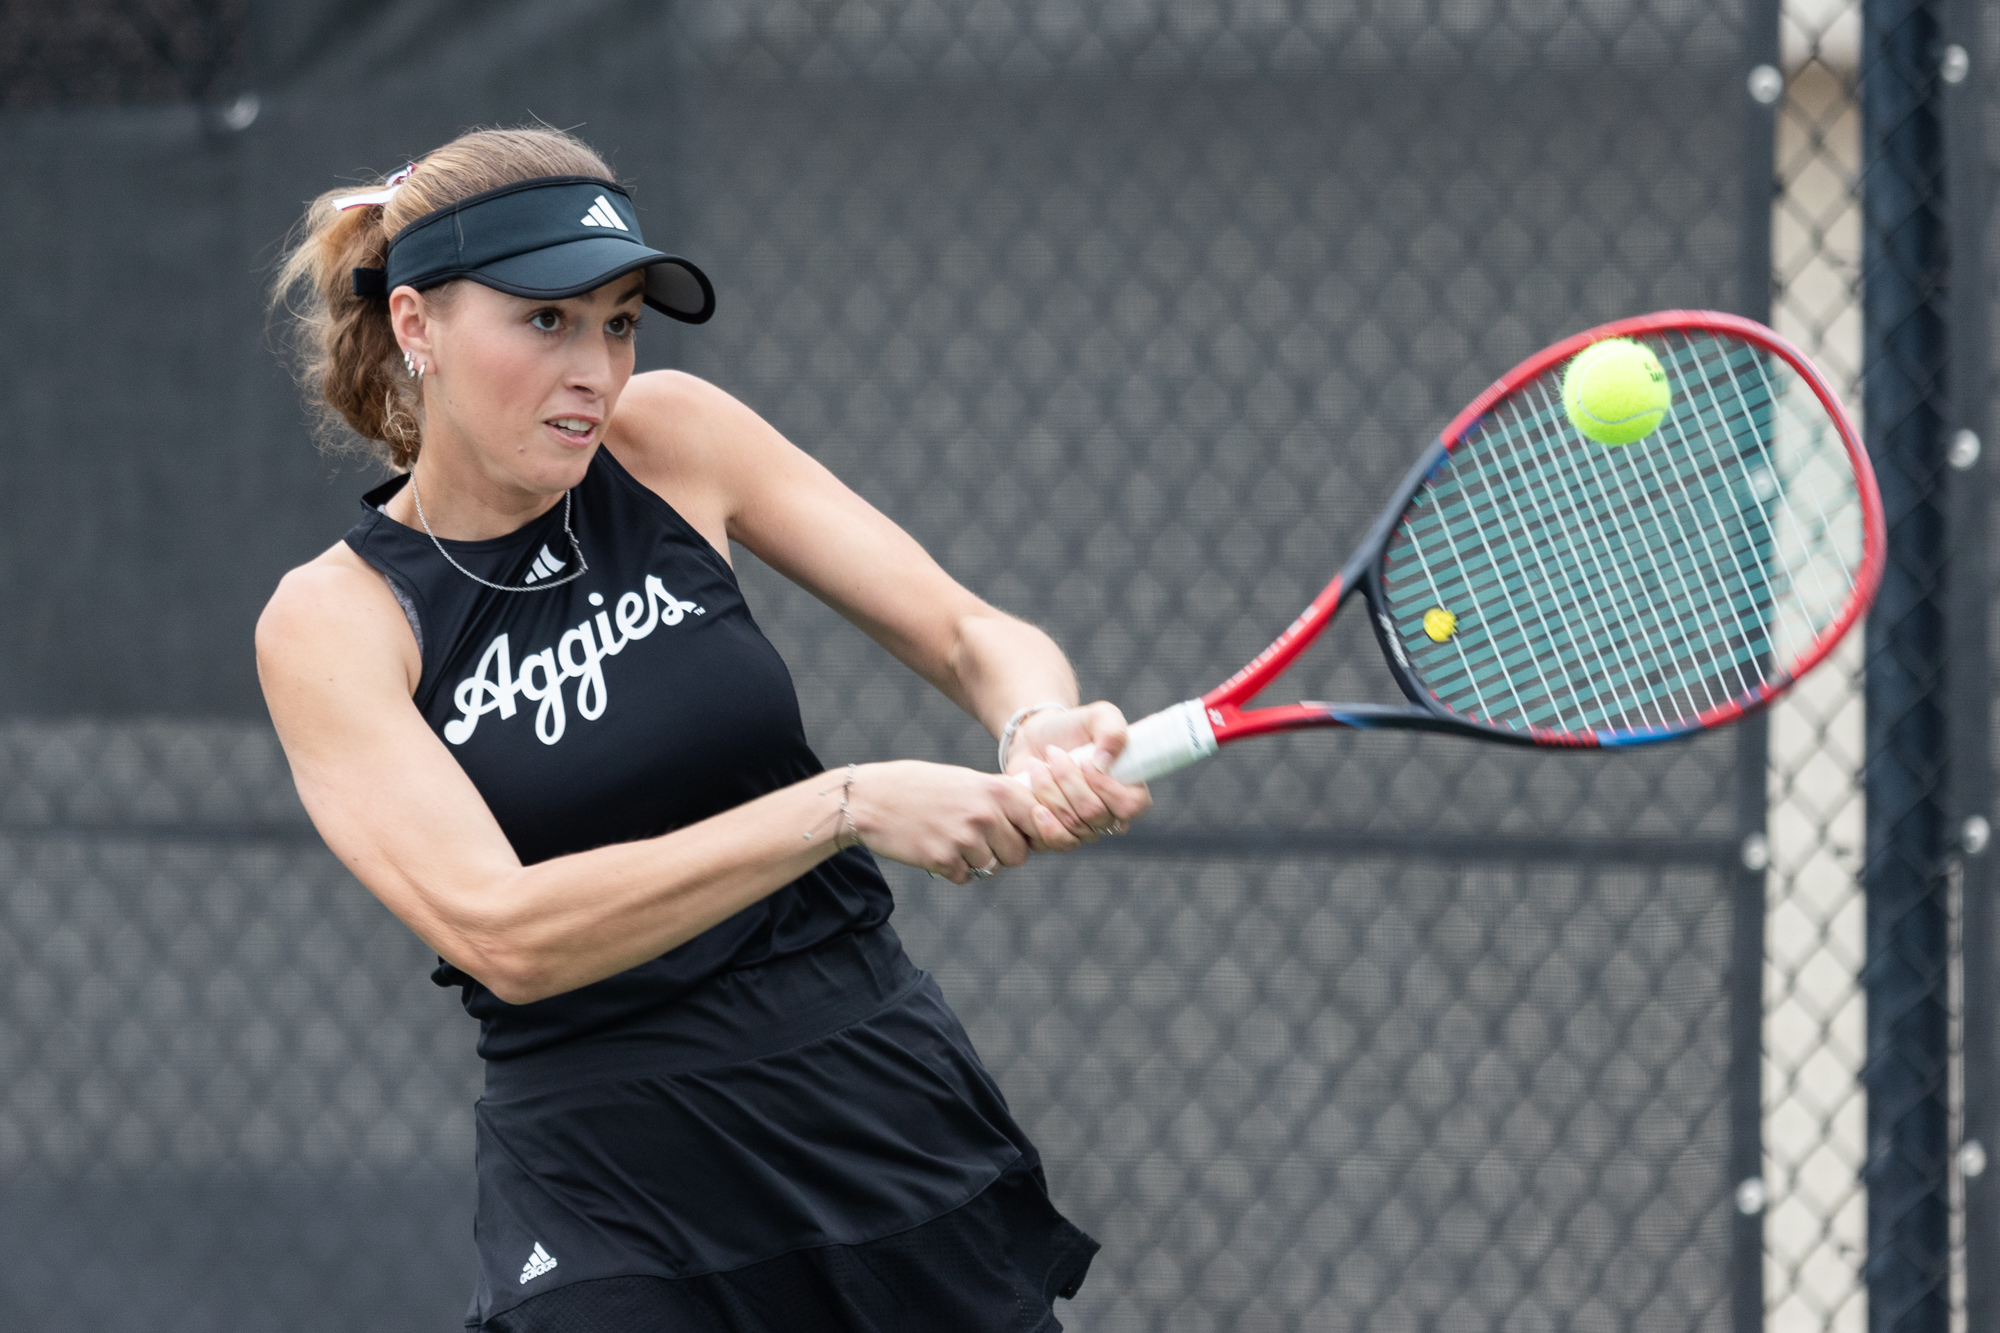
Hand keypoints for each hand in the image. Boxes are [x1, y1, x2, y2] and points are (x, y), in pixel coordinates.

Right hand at [846, 760, 1045, 884]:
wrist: (871, 798)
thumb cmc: (920, 786)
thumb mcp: (967, 780)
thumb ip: (1000, 798)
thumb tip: (1038, 821)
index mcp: (998, 790)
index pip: (1041, 822)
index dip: (1033, 833)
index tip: (1020, 835)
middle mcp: (987, 814)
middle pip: (1019, 854)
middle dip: (1002, 853)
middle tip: (977, 840)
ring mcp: (966, 839)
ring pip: (992, 868)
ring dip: (975, 861)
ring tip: (950, 839)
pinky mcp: (944, 860)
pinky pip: (965, 877)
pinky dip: (953, 869)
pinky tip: (934, 848)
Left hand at [1005, 703, 1152, 850]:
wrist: (1037, 739)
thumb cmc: (1075, 727)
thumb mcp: (1099, 715)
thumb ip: (1113, 731)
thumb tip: (1104, 762)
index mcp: (1130, 792)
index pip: (1130, 806)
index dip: (1106, 787)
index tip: (1085, 761)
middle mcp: (1109, 818)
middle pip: (1093, 814)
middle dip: (1068, 780)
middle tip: (1053, 753)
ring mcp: (1083, 832)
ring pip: (1071, 826)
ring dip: (1049, 792)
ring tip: (1037, 766)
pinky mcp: (1055, 838)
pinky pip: (1052, 842)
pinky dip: (1039, 819)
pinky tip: (1032, 799)